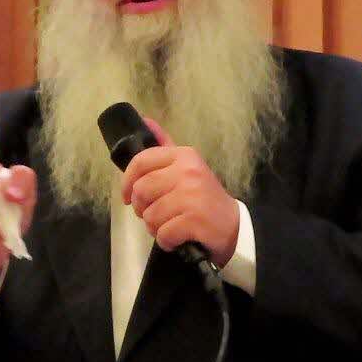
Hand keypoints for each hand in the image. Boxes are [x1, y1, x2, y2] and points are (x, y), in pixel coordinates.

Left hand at [120, 117, 238, 266]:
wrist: (234, 225)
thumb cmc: (204, 197)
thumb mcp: (187, 167)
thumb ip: (165, 146)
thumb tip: (144, 120)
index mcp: (184, 155)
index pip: (141, 161)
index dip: (127, 182)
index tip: (127, 196)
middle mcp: (188, 171)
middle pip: (141, 190)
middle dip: (142, 209)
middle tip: (155, 214)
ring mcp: (192, 195)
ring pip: (150, 215)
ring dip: (155, 227)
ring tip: (169, 226)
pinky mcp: (195, 219)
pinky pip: (163, 234)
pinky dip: (166, 241)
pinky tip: (177, 238)